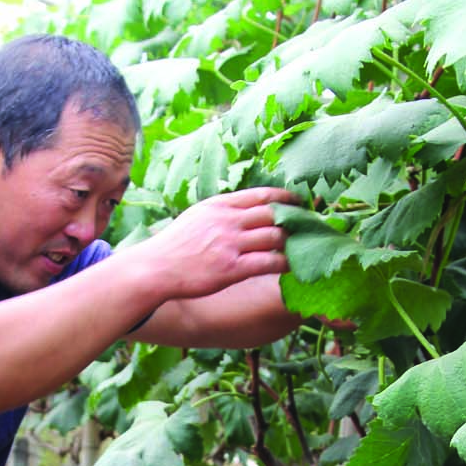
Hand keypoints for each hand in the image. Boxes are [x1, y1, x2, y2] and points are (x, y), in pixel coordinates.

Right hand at [132, 187, 296, 301]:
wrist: (154, 269)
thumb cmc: (174, 246)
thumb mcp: (197, 216)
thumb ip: (222, 211)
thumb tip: (246, 211)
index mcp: (220, 205)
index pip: (262, 195)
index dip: (287, 198)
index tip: (300, 202)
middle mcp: (227, 221)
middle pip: (274, 214)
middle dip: (296, 220)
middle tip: (311, 227)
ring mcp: (230, 244)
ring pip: (275, 238)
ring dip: (293, 243)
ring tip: (305, 248)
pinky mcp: (231, 269)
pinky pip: (269, 263)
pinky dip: (286, 264)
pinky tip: (294, 267)